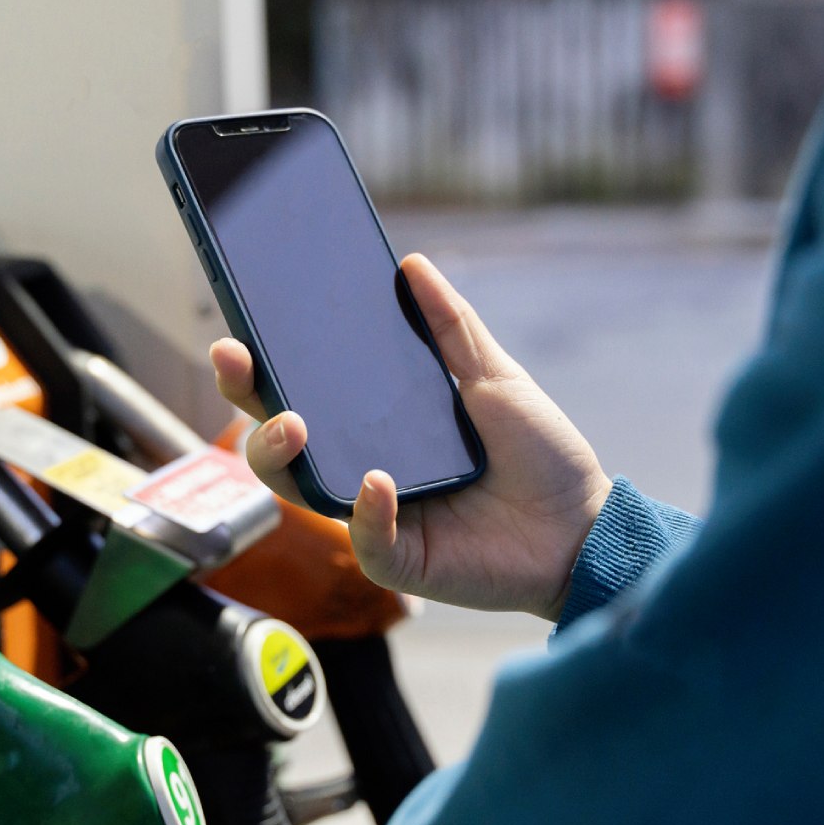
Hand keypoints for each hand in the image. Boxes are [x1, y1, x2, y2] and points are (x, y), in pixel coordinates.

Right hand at [212, 253, 611, 621]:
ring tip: (293, 422)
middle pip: (282, 441)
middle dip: (250, 403)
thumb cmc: (541, 457)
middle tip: (238, 364)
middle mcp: (364, 468)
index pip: (304, 393)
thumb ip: (451, 327)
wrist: (587, 525)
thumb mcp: (494, 378)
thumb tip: (411, 265)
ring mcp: (376, 515)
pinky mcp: (401, 559)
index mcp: (379, 424)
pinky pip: (365, 539)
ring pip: (300, 491)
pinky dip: (366, 511)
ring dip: (283, 455)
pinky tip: (377, 481)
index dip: (263, 368)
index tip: (236, 332)